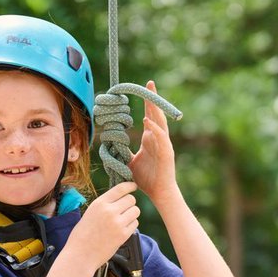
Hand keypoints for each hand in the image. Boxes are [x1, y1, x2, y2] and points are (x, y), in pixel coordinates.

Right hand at [69, 181, 139, 267]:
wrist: (81, 255)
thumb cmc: (82, 235)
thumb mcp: (90, 213)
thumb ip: (104, 205)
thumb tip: (120, 198)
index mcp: (99, 203)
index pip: (120, 188)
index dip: (130, 186)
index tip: (133, 186)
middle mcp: (109, 211)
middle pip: (131, 199)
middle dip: (129, 204)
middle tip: (124, 210)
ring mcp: (118, 223)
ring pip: (135, 211)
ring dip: (132, 214)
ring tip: (122, 221)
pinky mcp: (123, 234)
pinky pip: (135, 223)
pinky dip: (131, 225)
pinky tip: (122, 230)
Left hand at [128, 80, 178, 205]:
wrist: (159, 193)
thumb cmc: (146, 179)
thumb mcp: (130, 162)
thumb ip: (124, 152)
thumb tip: (111, 145)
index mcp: (150, 139)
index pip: (149, 116)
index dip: (147, 103)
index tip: (144, 88)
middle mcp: (158, 139)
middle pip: (156, 115)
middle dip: (153, 99)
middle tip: (149, 83)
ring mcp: (164, 145)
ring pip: (160, 123)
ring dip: (155, 110)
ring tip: (150, 97)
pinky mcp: (166, 154)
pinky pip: (161, 139)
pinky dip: (154, 129)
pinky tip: (147, 121)